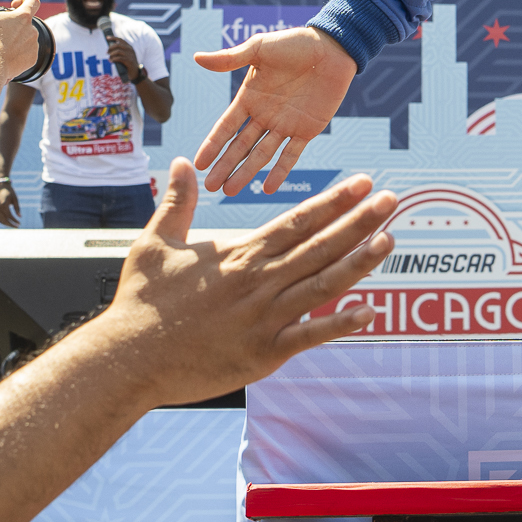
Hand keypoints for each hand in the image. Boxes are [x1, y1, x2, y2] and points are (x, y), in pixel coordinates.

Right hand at [0, 0, 44, 83]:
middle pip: (26, 23)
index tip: (14, 7)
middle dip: (15, 25)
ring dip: (17, 39)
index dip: (24, 0)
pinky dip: (18, 53)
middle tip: (1, 31)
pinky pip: (27, 53)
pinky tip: (7, 54)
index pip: (33, 1)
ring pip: (26, 38)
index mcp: (24, 17)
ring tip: (3, 44)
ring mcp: (34, 45)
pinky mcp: (32, 58)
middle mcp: (32, 30)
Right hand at [0, 179, 21, 226]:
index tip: (19, 223)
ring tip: (12, 225)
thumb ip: (17, 208)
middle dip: (10, 224)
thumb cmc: (10, 192)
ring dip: (5, 224)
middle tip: (17, 226)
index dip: (14, 220)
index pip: (9, 216)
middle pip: (4, 219)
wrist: (0, 185)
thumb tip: (20, 217)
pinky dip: (1, 221)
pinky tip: (7, 222)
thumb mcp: (15, 199)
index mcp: (4, 204)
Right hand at [78, 159, 395, 401]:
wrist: (128, 358)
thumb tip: (180, 163)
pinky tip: (371, 311)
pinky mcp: (263, 353)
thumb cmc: (140, 302)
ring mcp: (264, 318)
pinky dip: (340, 323)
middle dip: (360, 221)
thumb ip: (176, 202)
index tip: (363, 183)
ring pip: (323, 284)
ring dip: (360, 262)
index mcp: (239, 254)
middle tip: (393, 199)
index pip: (297, 221)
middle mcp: (258, 281)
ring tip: (390, 240)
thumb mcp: (154, 242)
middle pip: (320, 245)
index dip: (334, 201)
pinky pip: (310, 336)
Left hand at [107, 36, 146, 85]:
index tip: (107, 38)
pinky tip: (111, 61)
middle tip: (107, 52)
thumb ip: (120, 51)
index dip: (113, 38)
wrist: (135, 72)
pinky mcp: (129, 60)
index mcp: (129, 47)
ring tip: (109, 58)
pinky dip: (113, 59)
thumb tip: (110, 48)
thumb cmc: (128, 64)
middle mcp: (130, 49)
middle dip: (110, 48)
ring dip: (111, 54)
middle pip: (118, 45)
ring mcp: (130, 55)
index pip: (121, 40)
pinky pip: (119, 58)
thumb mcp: (125, 56)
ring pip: (118, 51)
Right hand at [193, 26, 359, 193]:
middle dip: (225, 166)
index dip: (213, 145)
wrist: (332, 47)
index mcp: (249, 98)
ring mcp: (285, 124)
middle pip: (240, 146)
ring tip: (231, 191)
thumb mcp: (259, 48)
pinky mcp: (307, 130)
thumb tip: (197, 57)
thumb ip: (230, 58)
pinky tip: (267, 188)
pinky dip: (280, 171)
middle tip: (211, 187)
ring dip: (246, 172)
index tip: (199, 164)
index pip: (226, 127)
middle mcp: (264, 115)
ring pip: (261, 154)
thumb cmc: (294, 43)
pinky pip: (291, 154)